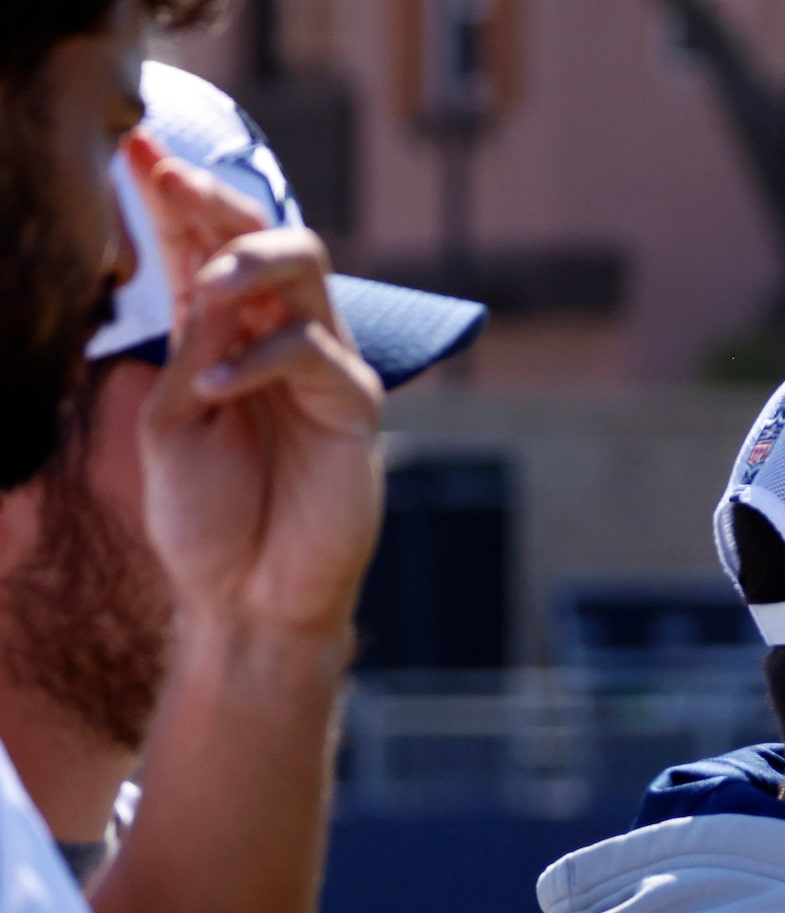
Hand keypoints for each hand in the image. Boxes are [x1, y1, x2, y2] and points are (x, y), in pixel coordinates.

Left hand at [128, 135, 381, 656]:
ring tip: (209, 288)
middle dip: (216, 198)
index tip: (135, 150)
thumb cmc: (209, 519)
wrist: (251, 596)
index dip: (174, 195)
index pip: (201, 246)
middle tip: (170, 176)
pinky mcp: (355, 406)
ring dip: (251, 261)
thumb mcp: (171, 422)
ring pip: (307, 269)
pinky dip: (258, 360)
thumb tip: (211, 282)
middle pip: (263, 234)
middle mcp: (276, 337)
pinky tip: (214, 390)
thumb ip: (188, 352)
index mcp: (223, 336)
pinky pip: (315, 352)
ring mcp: (322, 367)